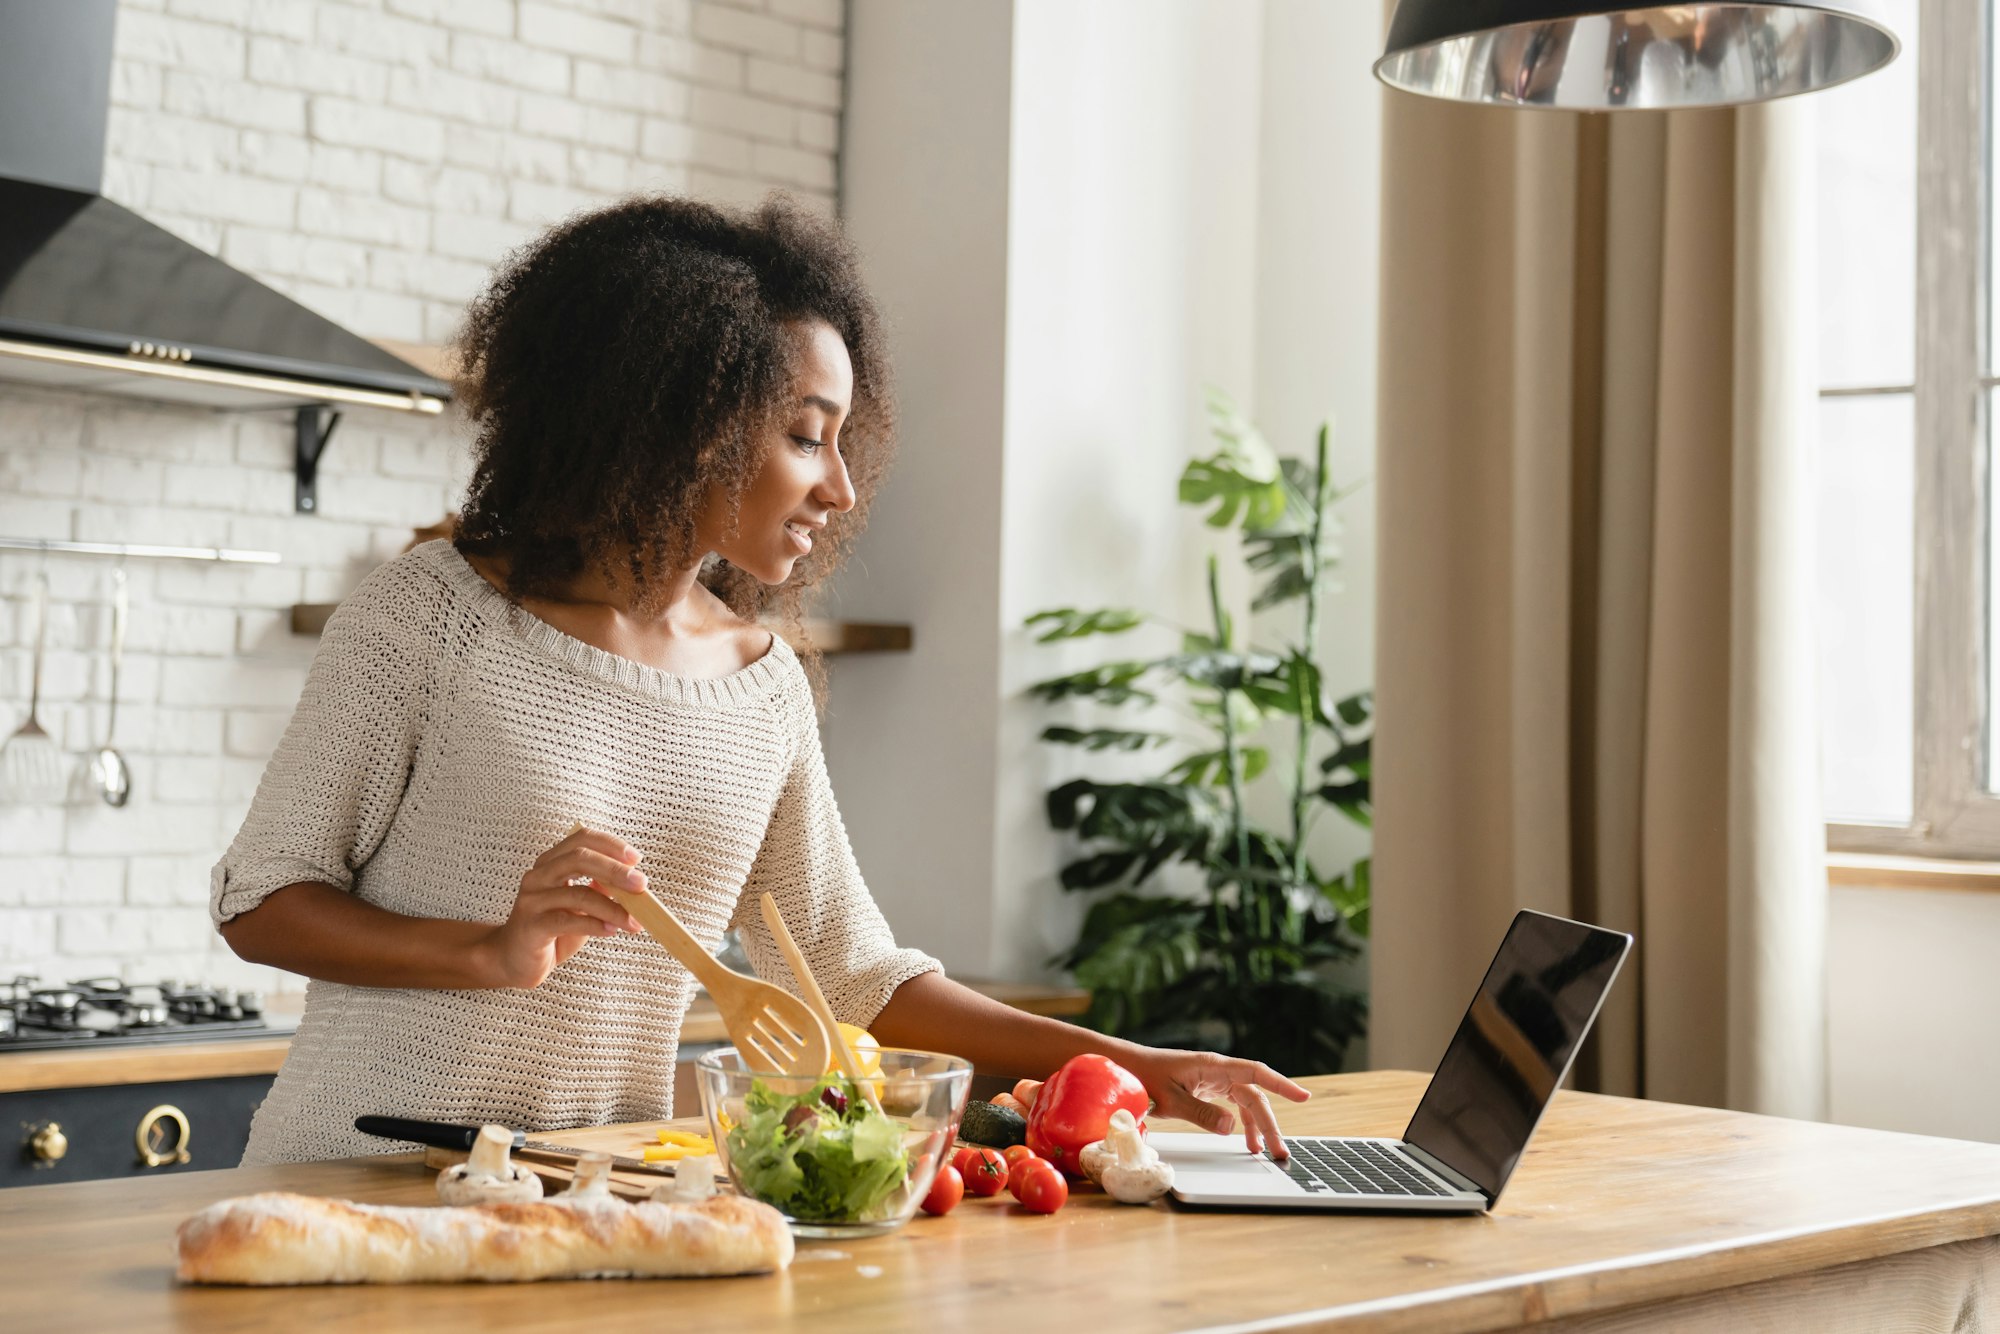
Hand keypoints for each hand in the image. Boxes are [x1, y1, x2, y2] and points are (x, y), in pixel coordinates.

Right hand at [477, 826, 643, 988]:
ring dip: (613, 908)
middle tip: (642, 885)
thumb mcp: (582, 905)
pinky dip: (595, 925)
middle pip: (580, 859)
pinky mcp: (531, 925)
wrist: (514, 959)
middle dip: (615, 870)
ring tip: (635, 920)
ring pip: (578, 894)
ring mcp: (532, 900)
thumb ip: (601, 889)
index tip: (637, 859)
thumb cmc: (552, 929)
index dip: (611, 845)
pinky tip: (611, 931)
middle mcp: (538, 875)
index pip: (582, 839)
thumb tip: (635, 882)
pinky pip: (568, 920)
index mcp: (551, 863)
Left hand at [1119, 1047, 1310, 1158]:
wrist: (1123, 1068)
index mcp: (1213, 1066)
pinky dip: (1242, 1122)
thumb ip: (1201, 1114)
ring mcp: (1212, 1080)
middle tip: (1280, 1151)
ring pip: (1246, 1102)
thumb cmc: (1142, 1077)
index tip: (1304, 1096)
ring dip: (1258, 1126)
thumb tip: (1232, 1128)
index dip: (1282, 1084)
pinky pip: (1232, 1105)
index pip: (1256, 1073)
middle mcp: (1217, 1071)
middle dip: (1270, 1124)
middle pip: (1254, 1096)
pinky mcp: (1205, 1089)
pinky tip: (1246, 1140)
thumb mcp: (1170, 1099)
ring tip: (1266, 1151)